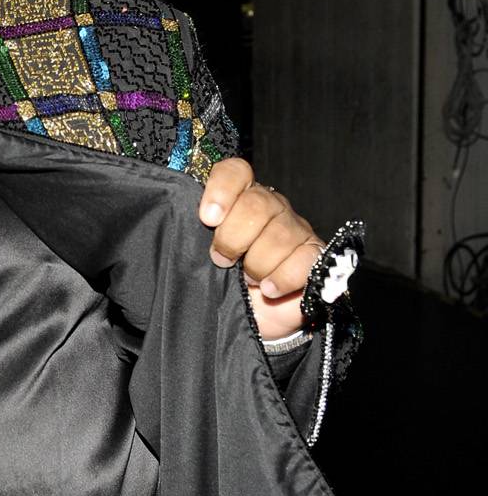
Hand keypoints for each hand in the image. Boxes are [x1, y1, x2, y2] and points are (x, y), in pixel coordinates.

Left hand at [198, 158, 323, 338]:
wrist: (253, 323)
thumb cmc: (222, 286)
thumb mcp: (199, 258)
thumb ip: (191, 234)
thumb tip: (180, 221)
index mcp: (240, 200)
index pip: (236, 172)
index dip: (222, 190)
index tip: (208, 218)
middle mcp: (271, 208)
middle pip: (256, 204)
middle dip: (233, 238)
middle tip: (223, 261)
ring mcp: (296, 231)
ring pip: (279, 234)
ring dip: (256, 264)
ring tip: (248, 279)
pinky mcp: (315, 257)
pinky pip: (303, 259)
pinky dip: (281, 278)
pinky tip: (268, 289)